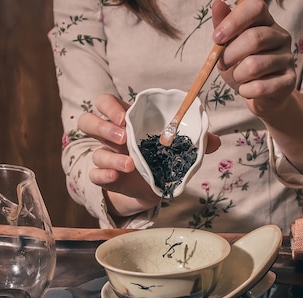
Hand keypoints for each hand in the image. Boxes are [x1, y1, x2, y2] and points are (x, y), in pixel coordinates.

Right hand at [78, 94, 223, 217]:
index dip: (109, 107)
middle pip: (88, 121)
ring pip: (94, 152)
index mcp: (125, 121)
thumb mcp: (175, 147)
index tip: (125, 117)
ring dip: (109, 156)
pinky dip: (103, 175)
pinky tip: (116, 176)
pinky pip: (95, 175)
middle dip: (101, 126)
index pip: (105, 103)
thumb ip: (194, 141)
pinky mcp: (106, 178)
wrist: (150, 188)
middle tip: (123, 137)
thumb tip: (215, 140)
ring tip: (130, 164)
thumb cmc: (160, 157)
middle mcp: (111, 137)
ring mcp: (107, 157)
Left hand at [212, 0, 295, 117]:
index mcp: (266, 22)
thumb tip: (217, 4)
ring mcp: (288, 58)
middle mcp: (281, 36)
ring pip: (254, 66)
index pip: (256, 7)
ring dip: (237, 75)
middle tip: (222, 64)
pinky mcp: (290, 81)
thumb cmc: (242, 66)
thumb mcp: (228, 46)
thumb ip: (223, 26)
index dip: (234, 20)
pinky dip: (246, 91)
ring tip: (238, 77)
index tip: (217, 37)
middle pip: (254, 38)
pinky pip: (261, 87)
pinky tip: (247, 89)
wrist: (259, 96)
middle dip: (229, 55)